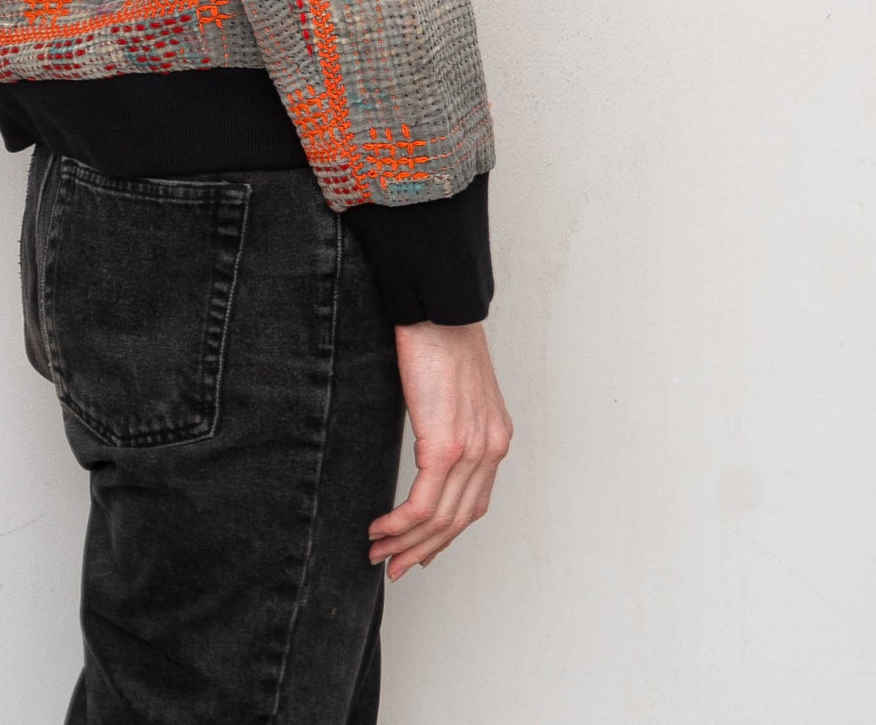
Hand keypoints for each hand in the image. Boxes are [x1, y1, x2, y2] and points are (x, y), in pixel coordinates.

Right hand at [367, 319, 511, 579]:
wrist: (438, 309)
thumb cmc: (440, 338)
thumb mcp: (453, 391)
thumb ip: (448, 423)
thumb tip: (426, 446)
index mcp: (495, 438)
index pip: (473, 505)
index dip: (444, 535)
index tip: (420, 550)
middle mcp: (491, 450)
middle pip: (458, 521)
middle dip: (423, 550)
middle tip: (395, 567)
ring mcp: (471, 451)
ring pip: (440, 520)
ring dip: (406, 544)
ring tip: (379, 553)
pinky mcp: (445, 445)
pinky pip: (423, 503)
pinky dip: (399, 524)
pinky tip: (380, 529)